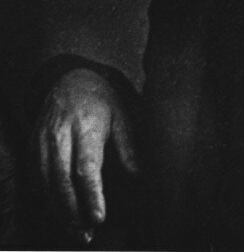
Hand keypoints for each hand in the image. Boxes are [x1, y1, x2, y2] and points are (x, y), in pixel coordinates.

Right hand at [35, 68, 138, 242]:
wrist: (69, 81)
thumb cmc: (100, 100)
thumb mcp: (121, 116)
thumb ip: (128, 147)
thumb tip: (139, 176)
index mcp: (85, 127)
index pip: (86, 167)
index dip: (92, 195)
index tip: (99, 217)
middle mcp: (60, 136)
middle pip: (62, 182)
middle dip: (74, 212)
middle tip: (88, 233)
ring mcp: (42, 143)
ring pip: (46, 185)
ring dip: (60, 212)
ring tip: (76, 231)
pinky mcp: (33, 148)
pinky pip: (37, 180)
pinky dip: (48, 201)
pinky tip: (61, 215)